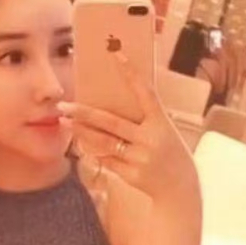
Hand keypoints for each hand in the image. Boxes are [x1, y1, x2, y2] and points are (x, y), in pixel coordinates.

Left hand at [59, 53, 198, 202]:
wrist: (181, 190)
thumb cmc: (171, 154)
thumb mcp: (165, 132)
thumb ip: (144, 119)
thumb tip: (113, 103)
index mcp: (161, 123)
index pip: (145, 93)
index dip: (131, 74)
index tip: (117, 54)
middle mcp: (150, 139)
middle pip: (111, 122)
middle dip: (85, 113)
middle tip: (64, 105)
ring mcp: (139, 158)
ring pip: (103, 142)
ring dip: (81, 131)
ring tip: (65, 122)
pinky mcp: (131, 174)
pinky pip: (107, 160)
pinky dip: (94, 151)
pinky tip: (81, 143)